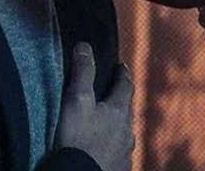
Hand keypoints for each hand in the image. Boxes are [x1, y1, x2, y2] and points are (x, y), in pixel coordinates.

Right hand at [55, 43, 133, 170]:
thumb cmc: (77, 139)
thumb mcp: (77, 101)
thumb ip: (82, 73)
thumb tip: (85, 46)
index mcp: (119, 110)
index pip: (126, 85)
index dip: (122, 73)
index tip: (121, 66)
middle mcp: (128, 130)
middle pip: (127, 109)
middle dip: (121, 99)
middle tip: (113, 93)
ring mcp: (126, 151)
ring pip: (125, 132)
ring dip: (118, 125)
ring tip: (107, 123)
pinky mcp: (120, 167)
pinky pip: (120, 152)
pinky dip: (114, 146)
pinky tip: (106, 149)